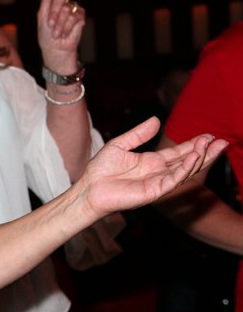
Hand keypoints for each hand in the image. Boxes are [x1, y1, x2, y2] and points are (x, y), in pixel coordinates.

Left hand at [37, 0, 84, 74]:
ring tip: (57, 34)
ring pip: (67, 9)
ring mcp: (73, 9)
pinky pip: (74, 17)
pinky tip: (65, 34)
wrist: (55, 49)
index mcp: (52, 2)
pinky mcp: (81, 18)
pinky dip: (67, 28)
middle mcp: (64, 3)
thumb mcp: (42, 16)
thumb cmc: (46, 35)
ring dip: (59, 24)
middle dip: (54, 13)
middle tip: (51, 25)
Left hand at [78, 117, 227, 215]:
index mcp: (152, 161)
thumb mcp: (120, 145)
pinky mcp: (154, 191)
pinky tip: (194, 158)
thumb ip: (139, 134)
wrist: (89, 188)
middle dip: (205, 152)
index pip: (179, 152)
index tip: (209, 136)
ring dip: (199, 159)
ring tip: (210, 146)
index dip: (194, 145)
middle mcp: (158, 172)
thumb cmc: (100, 170)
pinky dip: (185, 169)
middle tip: (222, 141)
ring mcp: (158, 182)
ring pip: (185, 171)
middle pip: (188, 161)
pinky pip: (174, 180)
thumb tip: (156, 120)